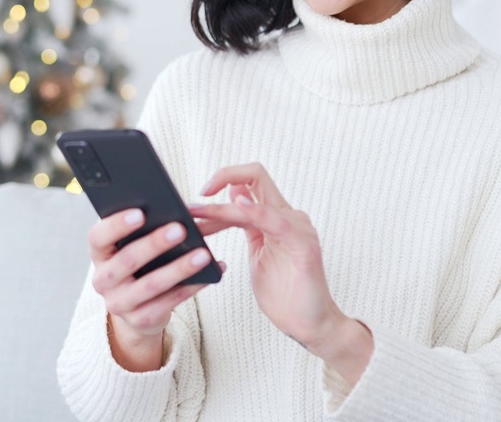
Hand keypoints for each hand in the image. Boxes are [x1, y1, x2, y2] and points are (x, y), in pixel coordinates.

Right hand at [86, 208, 221, 370]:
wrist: (136, 308)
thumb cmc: (139, 264)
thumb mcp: (131, 247)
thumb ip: (144, 230)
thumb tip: (175, 212)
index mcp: (99, 254)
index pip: (98, 237)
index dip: (117, 225)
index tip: (140, 213)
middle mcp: (102, 280)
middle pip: (127, 260)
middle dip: (155, 244)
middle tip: (180, 229)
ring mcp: (119, 303)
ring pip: (151, 285)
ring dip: (179, 268)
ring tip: (203, 254)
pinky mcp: (140, 320)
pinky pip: (168, 303)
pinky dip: (190, 288)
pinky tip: (208, 276)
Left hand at [192, 163, 370, 378]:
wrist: (308, 325)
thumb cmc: (283, 294)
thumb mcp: (255, 252)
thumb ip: (244, 225)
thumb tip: (227, 198)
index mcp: (277, 217)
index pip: (249, 182)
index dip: (221, 182)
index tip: (196, 199)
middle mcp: (289, 216)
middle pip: (256, 175)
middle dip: (222, 177)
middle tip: (192, 201)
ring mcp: (298, 229)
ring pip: (255, 200)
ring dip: (222, 208)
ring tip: (199, 217)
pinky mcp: (303, 246)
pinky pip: (275, 221)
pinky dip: (253, 211)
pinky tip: (236, 209)